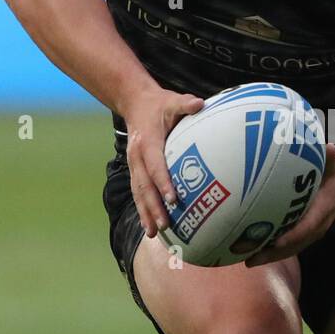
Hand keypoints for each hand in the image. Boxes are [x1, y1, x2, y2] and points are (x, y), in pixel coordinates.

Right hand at [121, 84, 204, 235]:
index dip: (163, 182)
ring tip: (154, 233)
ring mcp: (134, 165)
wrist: (135, 103)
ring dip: (145, 213)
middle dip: (153, 207)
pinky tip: (149, 227)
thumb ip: (186, 103)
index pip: (155, 165)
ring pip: (138, 193)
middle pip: (144, 186)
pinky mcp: (135, 170)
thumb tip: (200, 104)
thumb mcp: (172, 100)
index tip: (173, 198)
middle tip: (164, 225)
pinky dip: (143, 210)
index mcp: (147, 142)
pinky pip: (138, 193)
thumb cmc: (160, 104)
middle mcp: (137, 156)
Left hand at [244, 144, 334, 265]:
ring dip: (269, 256)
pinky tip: (252, 250)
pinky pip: (288, 245)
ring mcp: (310, 232)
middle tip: (250, 259)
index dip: (292, 237)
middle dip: (273, 254)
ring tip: (246, 260)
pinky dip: (271, 250)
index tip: (275, 242)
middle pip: (294, 246)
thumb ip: (329, 157)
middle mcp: (316, 226)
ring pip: (290, 249)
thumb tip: (328, 147)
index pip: (307, 228)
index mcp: (323, 211)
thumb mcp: (333, 163)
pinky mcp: (304, 233)